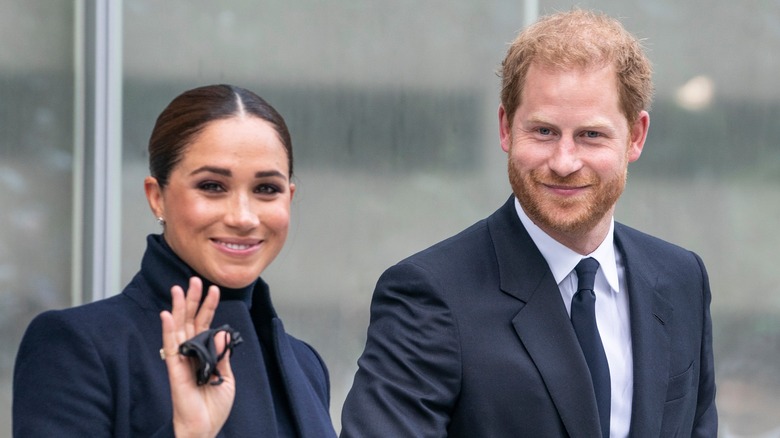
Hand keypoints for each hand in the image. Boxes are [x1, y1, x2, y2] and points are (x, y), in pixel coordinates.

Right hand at [160, 277, 234, 437]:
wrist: (205, 427)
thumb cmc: (214, 405)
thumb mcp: (227, 376)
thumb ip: (223, 354)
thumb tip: (221, 332)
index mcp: (204, 353)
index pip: (206, 324)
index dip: (209, 306)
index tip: (213, 289)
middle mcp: (191, 353)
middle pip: (190, 321)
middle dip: (192, 300)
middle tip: (194, 280)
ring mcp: (182, 360)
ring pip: (179, 328)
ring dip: (179, 308)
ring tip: (179, 288)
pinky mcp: (175, 370)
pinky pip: (170, 347)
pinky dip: (168, 330)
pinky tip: (167, 315)